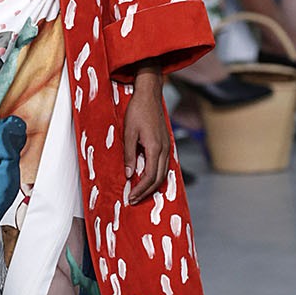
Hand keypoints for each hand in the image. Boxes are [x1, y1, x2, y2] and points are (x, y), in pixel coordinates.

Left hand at [123, 66, 170, 204]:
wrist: (149, 95)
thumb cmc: (138, 110)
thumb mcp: (128, 133)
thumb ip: (130, 155)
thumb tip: (129, 174)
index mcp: (155, 147)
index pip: (150, 176)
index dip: (141, 189)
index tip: (131, 196)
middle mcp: (164, 149)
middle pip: (158, 178)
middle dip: (146, 191)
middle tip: (133, 199)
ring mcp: (167, 146)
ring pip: (163, 173)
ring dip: (152, 185)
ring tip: (140, 193)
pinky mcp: (166, 143)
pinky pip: (164, 165)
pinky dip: (156, 176)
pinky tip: (148, 178)